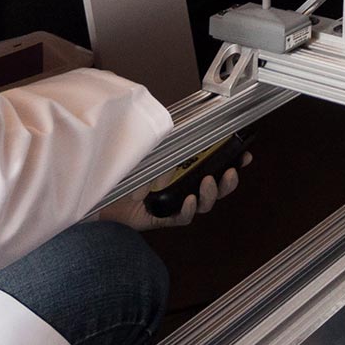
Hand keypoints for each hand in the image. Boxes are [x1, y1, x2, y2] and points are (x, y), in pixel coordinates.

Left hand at [98, 156, 250, 230]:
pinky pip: (182, 218)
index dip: (232, 161)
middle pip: (216, 189)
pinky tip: (188, 201)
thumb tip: (188, 126)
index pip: (215, 165)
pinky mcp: (163, 218)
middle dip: (228, 182)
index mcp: (184, 168)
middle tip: (231, 172)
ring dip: (210, 194)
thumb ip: (168, 141)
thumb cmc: (125, 168)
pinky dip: (188, 210)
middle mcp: (183, 186)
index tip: (244, 155)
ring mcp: (174, 203)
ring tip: (207, 183)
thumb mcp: (151, 149)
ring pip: (203, 204)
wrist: (99, 190)